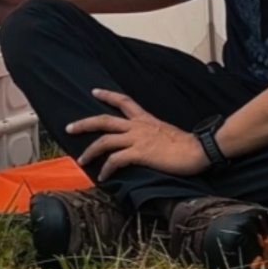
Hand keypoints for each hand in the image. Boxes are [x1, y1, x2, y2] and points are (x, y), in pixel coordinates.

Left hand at [66, 89, 209, 180]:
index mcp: (145, 119)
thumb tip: (146, 144)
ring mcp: (138, 139)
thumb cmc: (187, 146)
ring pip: (105, 141)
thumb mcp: (166, 134)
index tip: (94, 91)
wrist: (198, 150)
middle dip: (84, 123)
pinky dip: (106, 168)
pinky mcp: (140, 153)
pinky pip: (115, 160)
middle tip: (69, 127)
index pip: (124, 101)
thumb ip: (152, 135)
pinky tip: (103, 176)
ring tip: (81, 160)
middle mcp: (138, 126)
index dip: (108, 95)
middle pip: (104, 120)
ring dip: (90, 151)